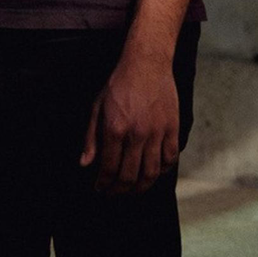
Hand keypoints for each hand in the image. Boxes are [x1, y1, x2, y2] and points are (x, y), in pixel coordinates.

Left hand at [79, 53, 179, 193]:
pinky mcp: (172, 128)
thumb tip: (85, 164)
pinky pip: (170, 159)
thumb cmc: (119, 84)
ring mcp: (157, 132)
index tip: (100, 189)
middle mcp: (137, 134)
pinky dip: (163, 171)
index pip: (108, 168)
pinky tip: (154, 173)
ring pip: (151, 173)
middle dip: (119, 190)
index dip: (103, 184)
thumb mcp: (97, 107)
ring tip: (133, 190)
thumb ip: (91, 137)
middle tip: (114, 193)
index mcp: (115, 128)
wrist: (147, 63)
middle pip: (129, 176)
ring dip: (141, 187)